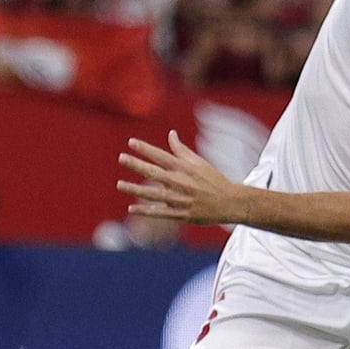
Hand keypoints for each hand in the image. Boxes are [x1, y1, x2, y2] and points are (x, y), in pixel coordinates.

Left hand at [117, 130, 247, 225]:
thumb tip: (171, 134)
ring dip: (135, 189)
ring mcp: (181, 199)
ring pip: (154, 194)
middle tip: (121, 157)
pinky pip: (161, 213)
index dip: (146, 149)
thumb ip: (182, 150)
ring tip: (119, 184)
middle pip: (155, 172)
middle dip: (137, 164)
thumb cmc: (214, 180)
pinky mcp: (182, 214)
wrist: (230, 202)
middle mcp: (181, 182)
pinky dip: (146, 211)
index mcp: (186, 168)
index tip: (131, 142)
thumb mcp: (200, 162)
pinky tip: (131, 208)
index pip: (162, 156)